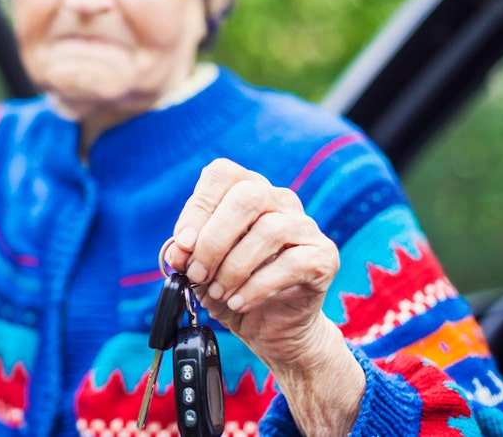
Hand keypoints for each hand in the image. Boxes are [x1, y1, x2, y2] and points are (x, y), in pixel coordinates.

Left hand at [165, 158, 362, 433]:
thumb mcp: (199, 269)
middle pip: (247, 197)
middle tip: (198, 273)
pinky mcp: (324, 256)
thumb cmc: (231, 288)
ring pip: (270, 230)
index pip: (222, 174)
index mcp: (246, 189)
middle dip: (214, 240)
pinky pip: (292, 263)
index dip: (197, 209)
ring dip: (234, 268)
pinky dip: (257, 287)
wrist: (271, 329)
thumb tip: (179, 249)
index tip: (182, 248)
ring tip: (219, 293)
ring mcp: (305, 226)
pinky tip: (239, 302)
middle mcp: (279, 199)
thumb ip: (188, 253)